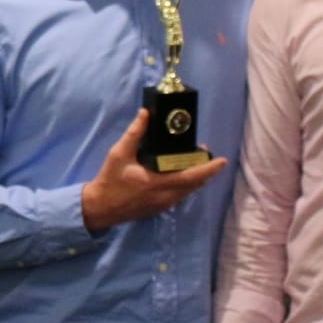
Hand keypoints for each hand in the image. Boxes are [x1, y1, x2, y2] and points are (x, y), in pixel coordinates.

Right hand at [79, 110, 227, 230]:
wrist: (100, 208)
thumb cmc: (109, 180)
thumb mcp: (118, 154)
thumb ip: (134, 134)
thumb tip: (145, 113)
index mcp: (156, 183)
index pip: (190, 177)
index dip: (208, 169)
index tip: (222, 160)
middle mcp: (164, 197)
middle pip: (195, 184)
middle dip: (205, 169)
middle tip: (205, 152)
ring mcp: (163, 205)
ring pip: (189, 191)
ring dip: (197, 177)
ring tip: (196, 159)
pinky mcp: (160, 208)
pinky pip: (181, 196)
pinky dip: (186, 184)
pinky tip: (182, 173)